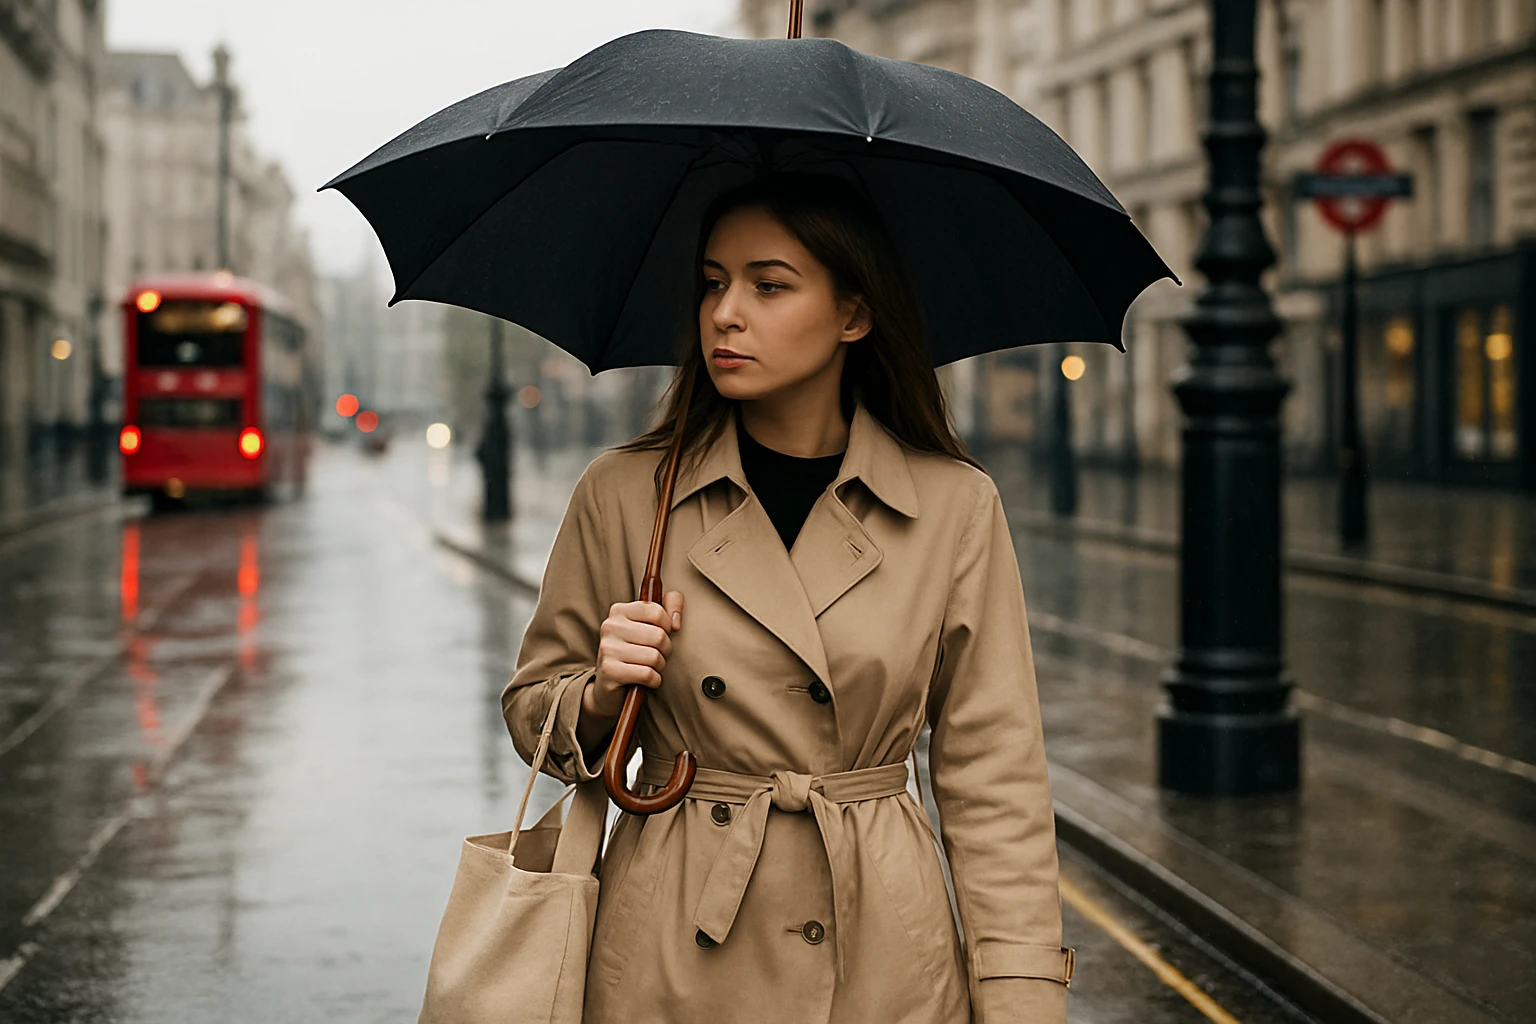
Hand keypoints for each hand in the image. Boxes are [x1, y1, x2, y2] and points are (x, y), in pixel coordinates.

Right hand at [584, 592, 684, 721]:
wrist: (610, 684)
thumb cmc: (636, 649)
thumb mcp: (651, 622)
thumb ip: (670, 603)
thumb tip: (676, 622)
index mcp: (619, 610)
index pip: (657, 611)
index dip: (667, 626)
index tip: (661, 633)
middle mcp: (610, 626)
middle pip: (659, 636)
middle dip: (665, 650)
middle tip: (656, 654)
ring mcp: (607, 648)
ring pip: (654, 657)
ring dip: (659, 666)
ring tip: (649, 666)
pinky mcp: (610, 671)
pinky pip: (647, 675)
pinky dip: (654, 680)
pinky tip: (647, 679)